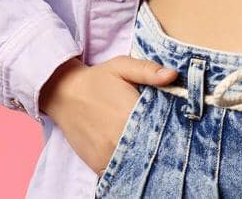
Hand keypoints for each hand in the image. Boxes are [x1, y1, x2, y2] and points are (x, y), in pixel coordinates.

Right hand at [39, 55, 176, 174]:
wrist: (63, 93)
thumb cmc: (97, 79)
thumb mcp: (122, 66)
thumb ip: (148, 71)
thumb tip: (172, 75)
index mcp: (129, 113)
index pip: (161, 130)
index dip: (173, 131)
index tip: (178, 129)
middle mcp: (119, 138)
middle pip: (150, 151)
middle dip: (160, 147)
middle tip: (166, 141)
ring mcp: (107, 154)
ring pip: (136, 164)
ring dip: (144, 160)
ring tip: (150, 149)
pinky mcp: (97, 165)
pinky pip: (119, 174)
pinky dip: (128, 169)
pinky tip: (134, 158)